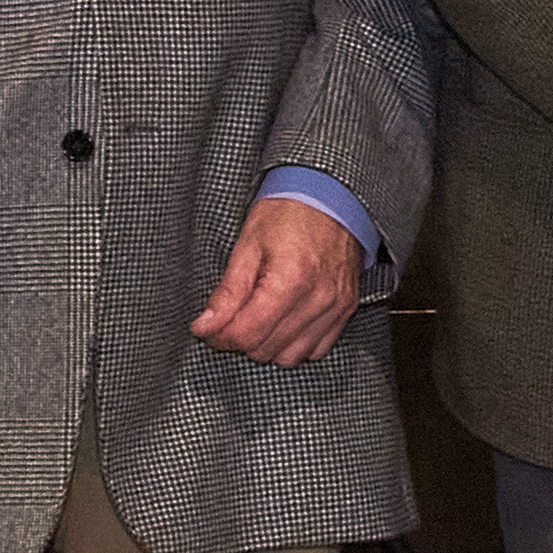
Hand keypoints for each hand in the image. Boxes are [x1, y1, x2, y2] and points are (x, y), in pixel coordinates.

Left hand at [193, 190, 365, 366]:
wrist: (330, 197)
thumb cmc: (289, 213)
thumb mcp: (247, 245)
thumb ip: (227, 293)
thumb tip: (206, 325)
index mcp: (290, 279)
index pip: (247, 334)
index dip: (220, 337)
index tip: (209, 328)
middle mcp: (318, 298)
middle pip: (266, 349)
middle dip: (242, 339)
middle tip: (232, 318)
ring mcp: (335, 306)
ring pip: (291, 356)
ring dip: (268, 345)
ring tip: (258, 319)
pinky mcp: (346, 309)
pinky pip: (316, 350)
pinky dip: (295, 344)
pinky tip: (283, 324)